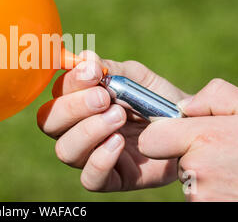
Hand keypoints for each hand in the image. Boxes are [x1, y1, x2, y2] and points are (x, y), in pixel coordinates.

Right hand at [37, 51, 188, 190]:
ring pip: (65, 150)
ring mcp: (92, 155)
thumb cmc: (157, 98)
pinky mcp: (112, 179)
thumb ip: (111, 69)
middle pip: (49, 122)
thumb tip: (84, 58)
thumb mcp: (136, 77)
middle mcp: (77, 129)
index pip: (56, 93)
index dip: (70, 81)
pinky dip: (100, 161)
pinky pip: (90, 179)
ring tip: (119, 117)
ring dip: (88, 131)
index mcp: (78, 102)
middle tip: (104, 98)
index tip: (95, 72)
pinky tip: (119, 143)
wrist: (188, 126)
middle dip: (73, 107)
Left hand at [139, 78, 237, 200]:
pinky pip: (199, 199)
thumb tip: (184, 105)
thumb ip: (216, 97)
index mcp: (204, 137)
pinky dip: (215, 194)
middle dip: (193, 154)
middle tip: (227, 155)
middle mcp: (196, 169)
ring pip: (188, 180)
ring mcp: (200, 196)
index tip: (181, 136)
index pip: (151, 139)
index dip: (163, 136)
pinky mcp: (206, 211)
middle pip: (173, 159)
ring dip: (206, 176)